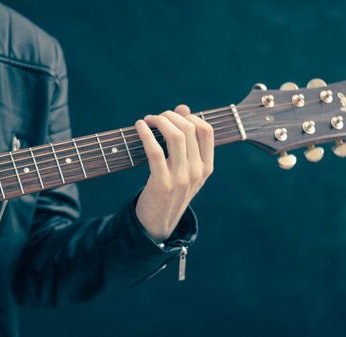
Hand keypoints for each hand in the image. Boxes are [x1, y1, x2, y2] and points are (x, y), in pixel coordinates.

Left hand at [134, 104, 213, 241]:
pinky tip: (139, 126)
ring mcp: (181, 178)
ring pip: (175, 136)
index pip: (207, 131)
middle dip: (170, 116)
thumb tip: (183, 108)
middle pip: (189, 129)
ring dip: (159, 121)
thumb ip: (186, 140)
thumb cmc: (169, 191)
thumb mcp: (184, 168)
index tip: (174, 116)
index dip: (189, 116)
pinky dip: (145, 134)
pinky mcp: (162, 183)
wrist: (158, 223)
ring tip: (148, 120)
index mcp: (207, 167)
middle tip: (156, 117)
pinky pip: (155, 151)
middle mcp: (197, 172)